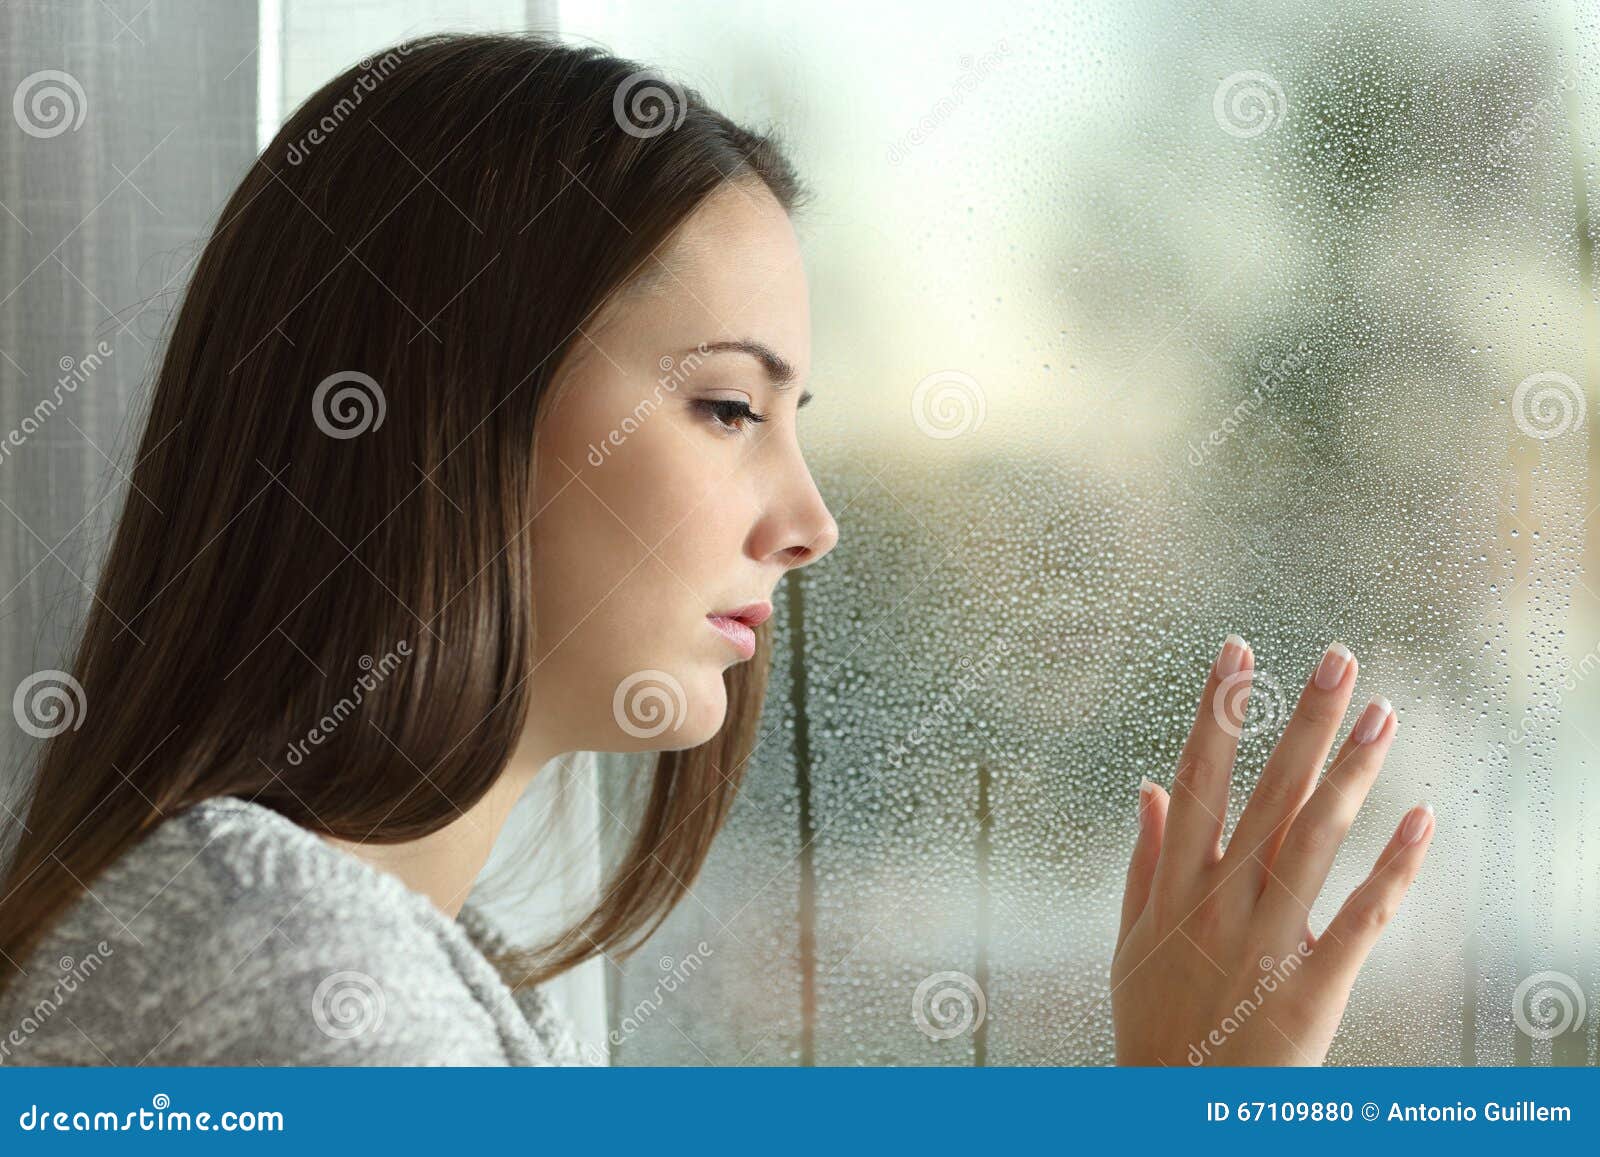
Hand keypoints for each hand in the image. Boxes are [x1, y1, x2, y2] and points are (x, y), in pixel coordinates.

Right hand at [1111, 635, 1433, 1065]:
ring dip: (1352, 773)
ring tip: (1384, 713)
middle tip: (1339, 660)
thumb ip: (1142, 860)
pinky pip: (1361, 917)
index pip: (1196, 780)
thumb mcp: (1131, 941)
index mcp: (1173, 886)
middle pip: (1268, 795)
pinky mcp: (1313, 983)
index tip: (1237, 657)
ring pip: (1314, 840)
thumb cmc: (1154, 1024)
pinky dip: (1394, 867)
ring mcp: (1267, 941)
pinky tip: (1420, 817)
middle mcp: (1220, 902)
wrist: (1182, 1114)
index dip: (1216, 716)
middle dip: (1304, 723)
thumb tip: (1147, 788)